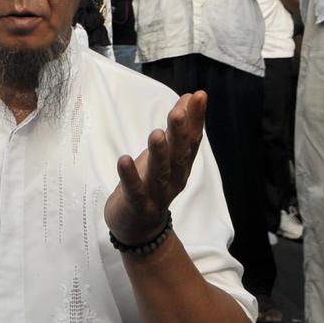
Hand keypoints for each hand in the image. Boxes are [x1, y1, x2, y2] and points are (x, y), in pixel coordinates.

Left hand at [104, 91, 206, 245]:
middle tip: (177, 112)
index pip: (192, 140)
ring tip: (156, 134)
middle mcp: (174, 179)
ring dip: (159, 154)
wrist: (138, 227)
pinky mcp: (137, 205)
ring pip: (160, 173)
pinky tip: (124, 160)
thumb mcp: (166, 152)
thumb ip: (178, 127)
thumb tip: (190, 96)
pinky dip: (130, 176)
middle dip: (179, 134)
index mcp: (182, 164)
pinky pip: (134, 191)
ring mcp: (157, 194)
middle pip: (179, 156)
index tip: (200, 95)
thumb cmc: (152, 181)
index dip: (197, 118)